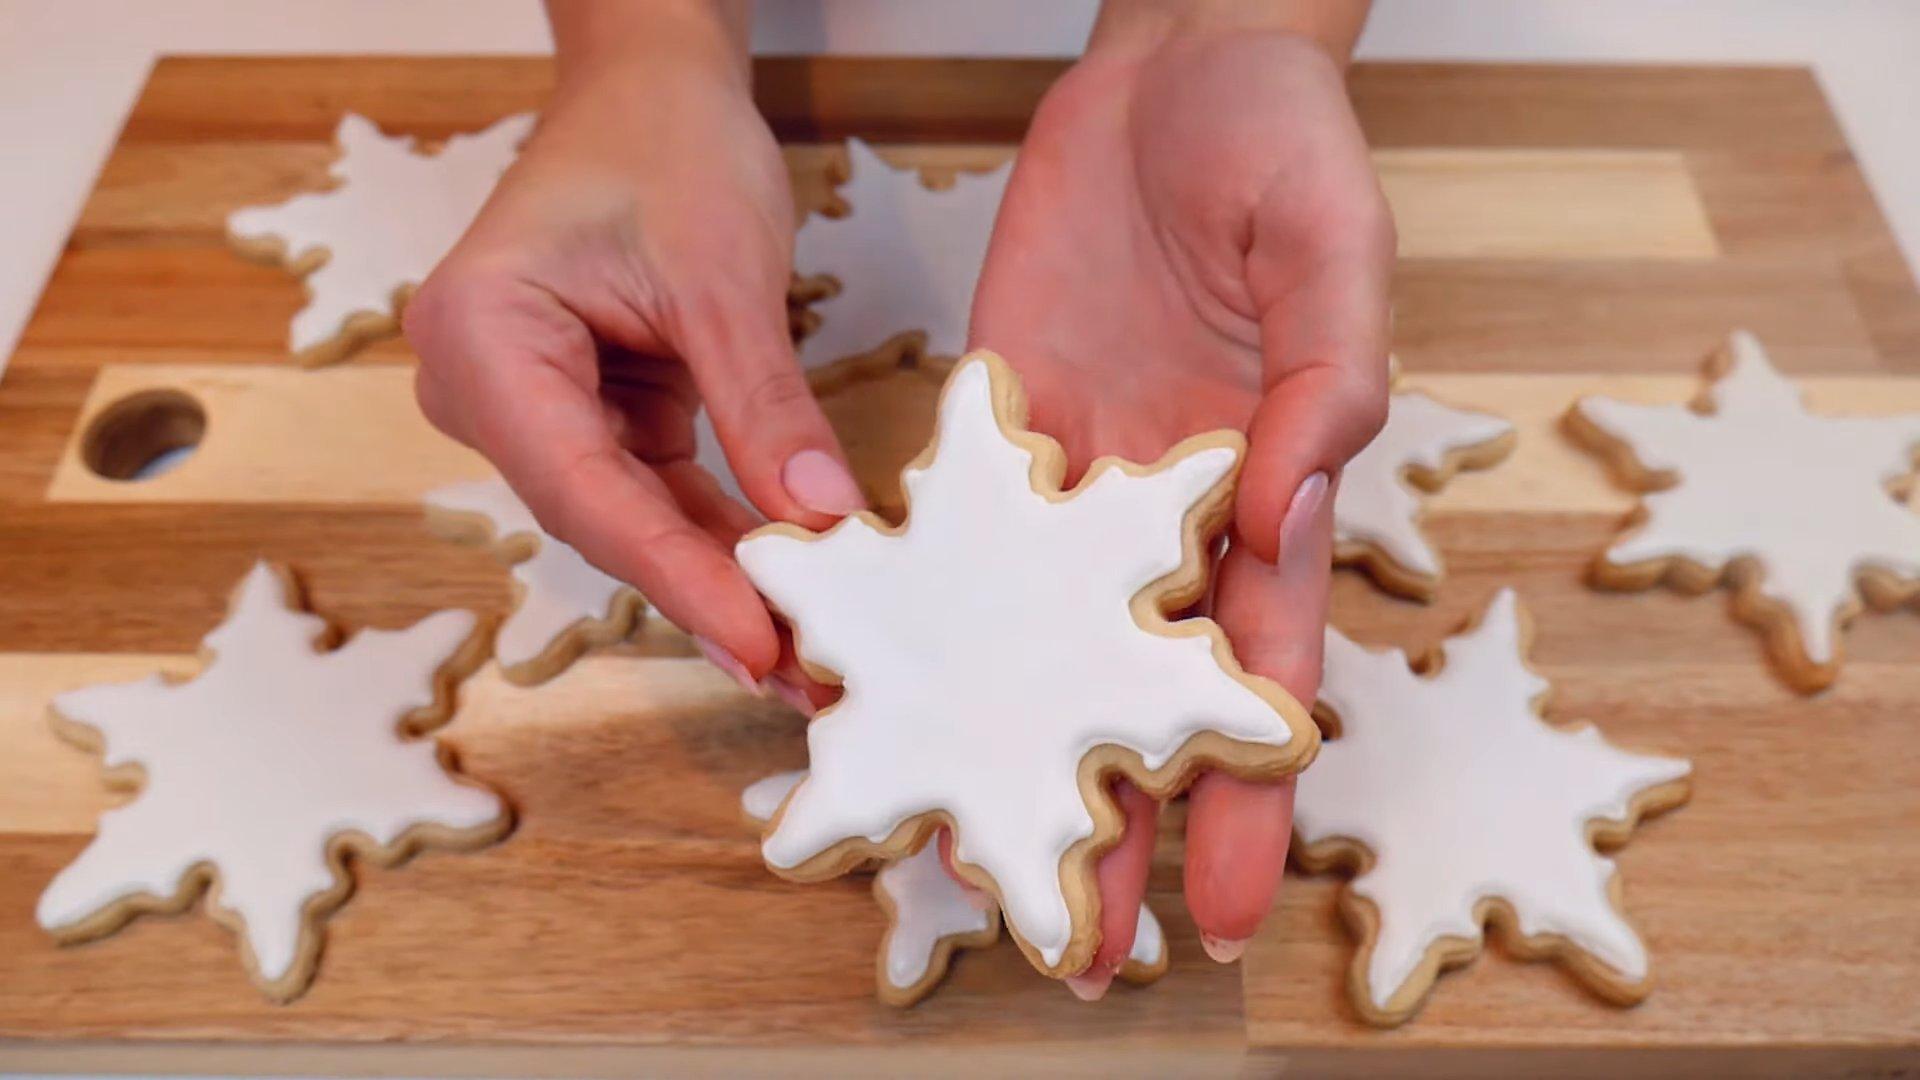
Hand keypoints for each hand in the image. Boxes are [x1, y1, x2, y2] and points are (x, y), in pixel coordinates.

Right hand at [404, 11, 862, 694]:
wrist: (651, 88)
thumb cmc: (664, 144)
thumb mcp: (724, 276)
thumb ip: (764, 404)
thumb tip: (819, 519)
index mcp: (482, 336)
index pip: (583, 485)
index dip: (675, 573)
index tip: (757, 637)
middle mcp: (488, 386)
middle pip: (601, 518)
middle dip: (704, 593)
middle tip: (798, 675)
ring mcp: (534, 406)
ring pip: (633, 518)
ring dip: (720, 578)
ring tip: (805, 654)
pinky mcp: (590, 414)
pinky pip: (658, 491)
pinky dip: (722, 533)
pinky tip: (784, 588)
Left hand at [968, 24, 1391, 994]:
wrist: (1176, 60)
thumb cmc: (1284, 145)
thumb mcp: (1336, 253)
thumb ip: (1330, 378)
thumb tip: (1292, 501)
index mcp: (1267, 488)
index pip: (1257, 674)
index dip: (1243, 794)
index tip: (1223, 906)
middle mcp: (1165, 510)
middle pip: (1136, 695)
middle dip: (1117, 822)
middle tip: (1079, 946)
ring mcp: (1074, 474)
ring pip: (1034, 645)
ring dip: (1008, 749)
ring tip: (964, 859)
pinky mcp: (995, 420)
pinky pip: (952, 538)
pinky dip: (917, 617)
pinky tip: (873, 692)